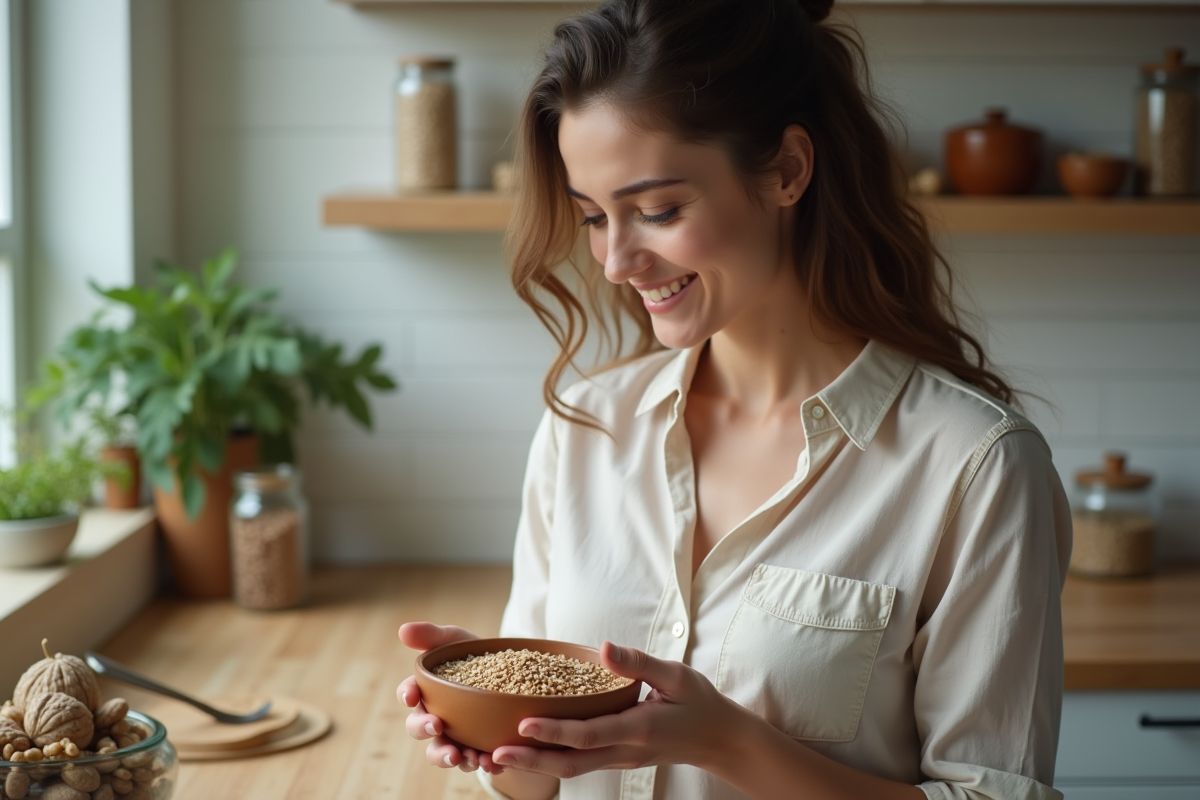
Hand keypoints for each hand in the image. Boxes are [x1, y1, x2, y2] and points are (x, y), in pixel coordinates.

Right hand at [396, 621, 506, 775]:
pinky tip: (493, 762)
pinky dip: (484, 764)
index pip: (408, 693)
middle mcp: (436, 717)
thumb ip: (432, 635)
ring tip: (466, 756)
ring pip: (445, 753)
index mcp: (427, 691)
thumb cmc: (476, 654)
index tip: (412, 696)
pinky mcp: (479, 748)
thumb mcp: (457, 640)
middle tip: (436, 726)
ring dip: (451, 756)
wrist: (514, 672)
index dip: (406, 695)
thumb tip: (402, 630)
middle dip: (423, 729)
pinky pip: (477, 762)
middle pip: (419, 728)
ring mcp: (456, 736)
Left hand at [490, 641, 742, 778]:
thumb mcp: (676, 675)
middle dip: (530, 761)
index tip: (524, 723)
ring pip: (572, 768)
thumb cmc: (699, 702)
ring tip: (498, 756)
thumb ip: (638, 662)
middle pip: (571, 763)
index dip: (555, 731)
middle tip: (492, 755)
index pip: (590, 734)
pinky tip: (529, 749)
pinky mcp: (617, 759)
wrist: (719, 740)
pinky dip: (552, 760)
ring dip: (535, 765)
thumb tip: (604, 647)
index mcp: (639, 728)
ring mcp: (620, 759)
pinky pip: (580, 764)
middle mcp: (625, 750)